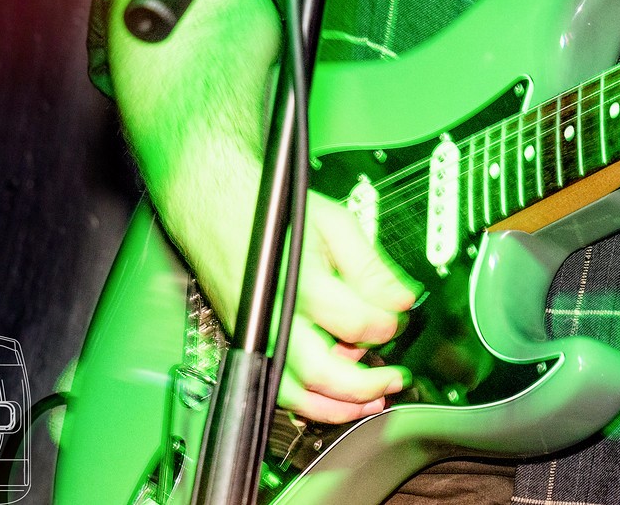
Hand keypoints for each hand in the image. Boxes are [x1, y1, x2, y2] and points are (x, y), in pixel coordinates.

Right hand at [253, 194, 422, 422]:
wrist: (218, 214)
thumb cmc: (275, 215)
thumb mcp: (333, 223)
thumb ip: (370, 264)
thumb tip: (401, 298)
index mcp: (300, 281)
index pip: (354, 321)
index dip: (385, 324)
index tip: (398, 318)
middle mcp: (275, 316)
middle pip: (322, 370)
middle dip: (367, 382)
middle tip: (396, 377)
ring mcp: (259, 336)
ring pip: (296, 393)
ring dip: (339, 406)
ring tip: (373, 399)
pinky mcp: (251, 346)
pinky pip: (277, 389)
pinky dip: (309, 404)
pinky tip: (336, 401)